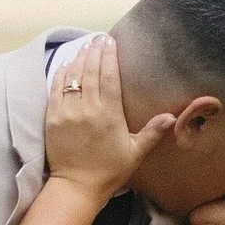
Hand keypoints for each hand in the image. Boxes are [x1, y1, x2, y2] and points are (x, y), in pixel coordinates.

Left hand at [42, 32, 175, 204]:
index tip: (110, 41)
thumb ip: (152, 132)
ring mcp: (67, 112)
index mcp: (109, 115)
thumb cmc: (109, 171)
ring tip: (85, 46)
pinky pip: (55, 89)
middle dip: (95, 51)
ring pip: (72, 77)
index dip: (109, 56)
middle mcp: (87, 109)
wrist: (76, 187)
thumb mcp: (135, 152)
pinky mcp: (52, 118)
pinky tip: (66, 64)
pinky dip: (60, 74)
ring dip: (78, 58)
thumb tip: (172, 116)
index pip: (108, 77)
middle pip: (90, 71)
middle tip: (99, 37)